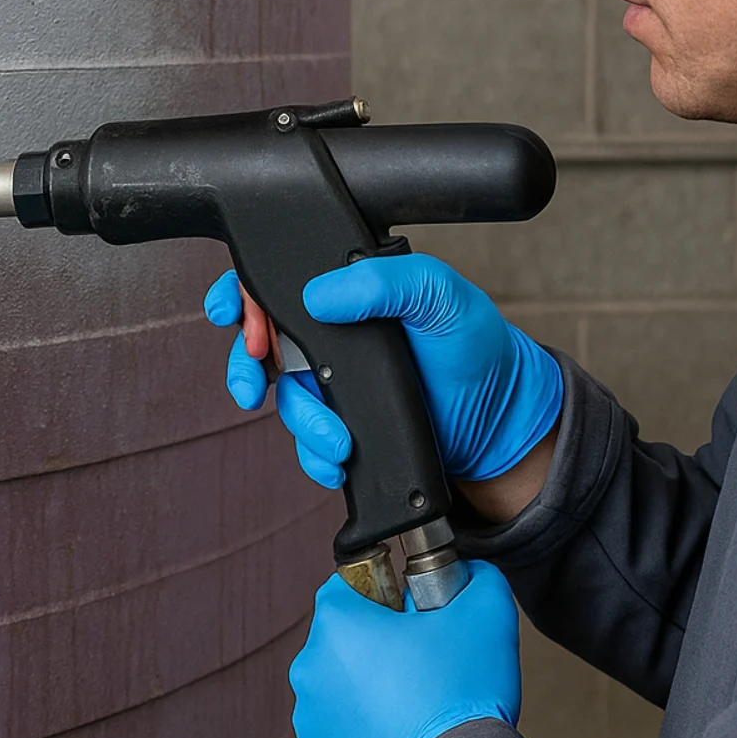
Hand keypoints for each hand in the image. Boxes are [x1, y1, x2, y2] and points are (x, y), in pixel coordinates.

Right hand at [202, 255, 562, 484]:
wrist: (500, 424)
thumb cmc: (477, 348)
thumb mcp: (441, 296)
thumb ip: (385, 280)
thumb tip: (322, 293)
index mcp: (348, 291)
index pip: (278, 279)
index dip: (242, 294)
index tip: (236, 314)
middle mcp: (333, 335)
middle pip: (259, 341)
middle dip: (244, 363)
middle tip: (255, 380)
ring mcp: (334, 383)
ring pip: (283, 398)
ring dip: (300, 420)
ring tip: (336, 436)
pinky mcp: (343, 426)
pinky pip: (307, 443)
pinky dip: (315, 455)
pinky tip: (339, 458)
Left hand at [291, 560, 521, 737]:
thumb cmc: (461, 701)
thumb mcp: (487, 612)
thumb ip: (474, 575)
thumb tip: (469, 573)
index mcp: (338, 624)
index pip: (350, 580)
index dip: (388, 589)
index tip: (410, 609)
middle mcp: (312, 667)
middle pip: (345, 632)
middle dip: (380, 638)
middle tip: (421, 654)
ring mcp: (311, 712)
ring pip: (343, 677)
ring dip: (372, 680)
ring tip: (415, 693)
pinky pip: (342, 716)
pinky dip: (367, 716)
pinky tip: (402, 720)